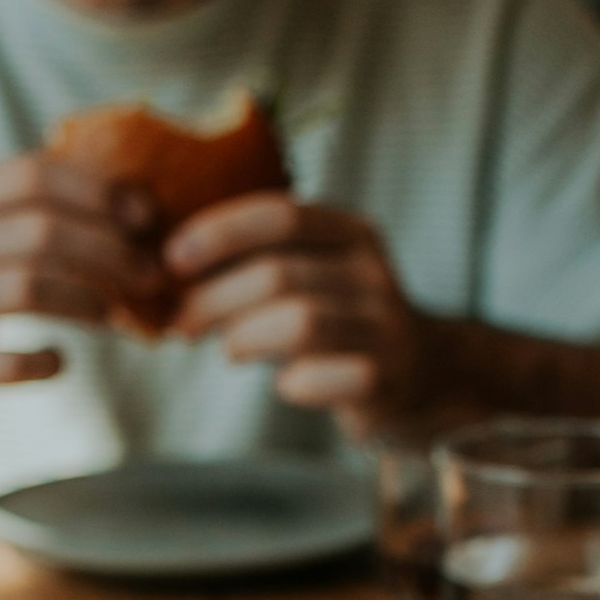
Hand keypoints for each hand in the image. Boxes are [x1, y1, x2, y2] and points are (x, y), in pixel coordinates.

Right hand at [0, 152, 166, 408]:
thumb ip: (32, 212)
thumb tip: (138, 211)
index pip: (36, 175)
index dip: (101, 194)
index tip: (148, 220)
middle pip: (41, 232)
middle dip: (110, 253)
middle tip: (152, 277)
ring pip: (26, 287)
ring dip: (87, 301)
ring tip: (115, 317)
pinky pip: (3, 363)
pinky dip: (44, 363)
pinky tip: (61, 362)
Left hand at [165, 193, 421, 442]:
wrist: (427, 378)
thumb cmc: (344, 327)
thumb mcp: (316, 278)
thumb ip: (263, 265)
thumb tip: (173, 270)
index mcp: (353, 234)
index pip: (282, 215)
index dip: (221, 233)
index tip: (173, 258)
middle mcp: (373, 275)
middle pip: (278, 274)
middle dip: (214, 299)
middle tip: (182, 324)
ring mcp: (384, 328)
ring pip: (298, 323)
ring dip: (245, 338)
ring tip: (230, 351)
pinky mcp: (383, 381)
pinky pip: (318, 377)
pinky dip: (289, 383)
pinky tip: (287, 384)